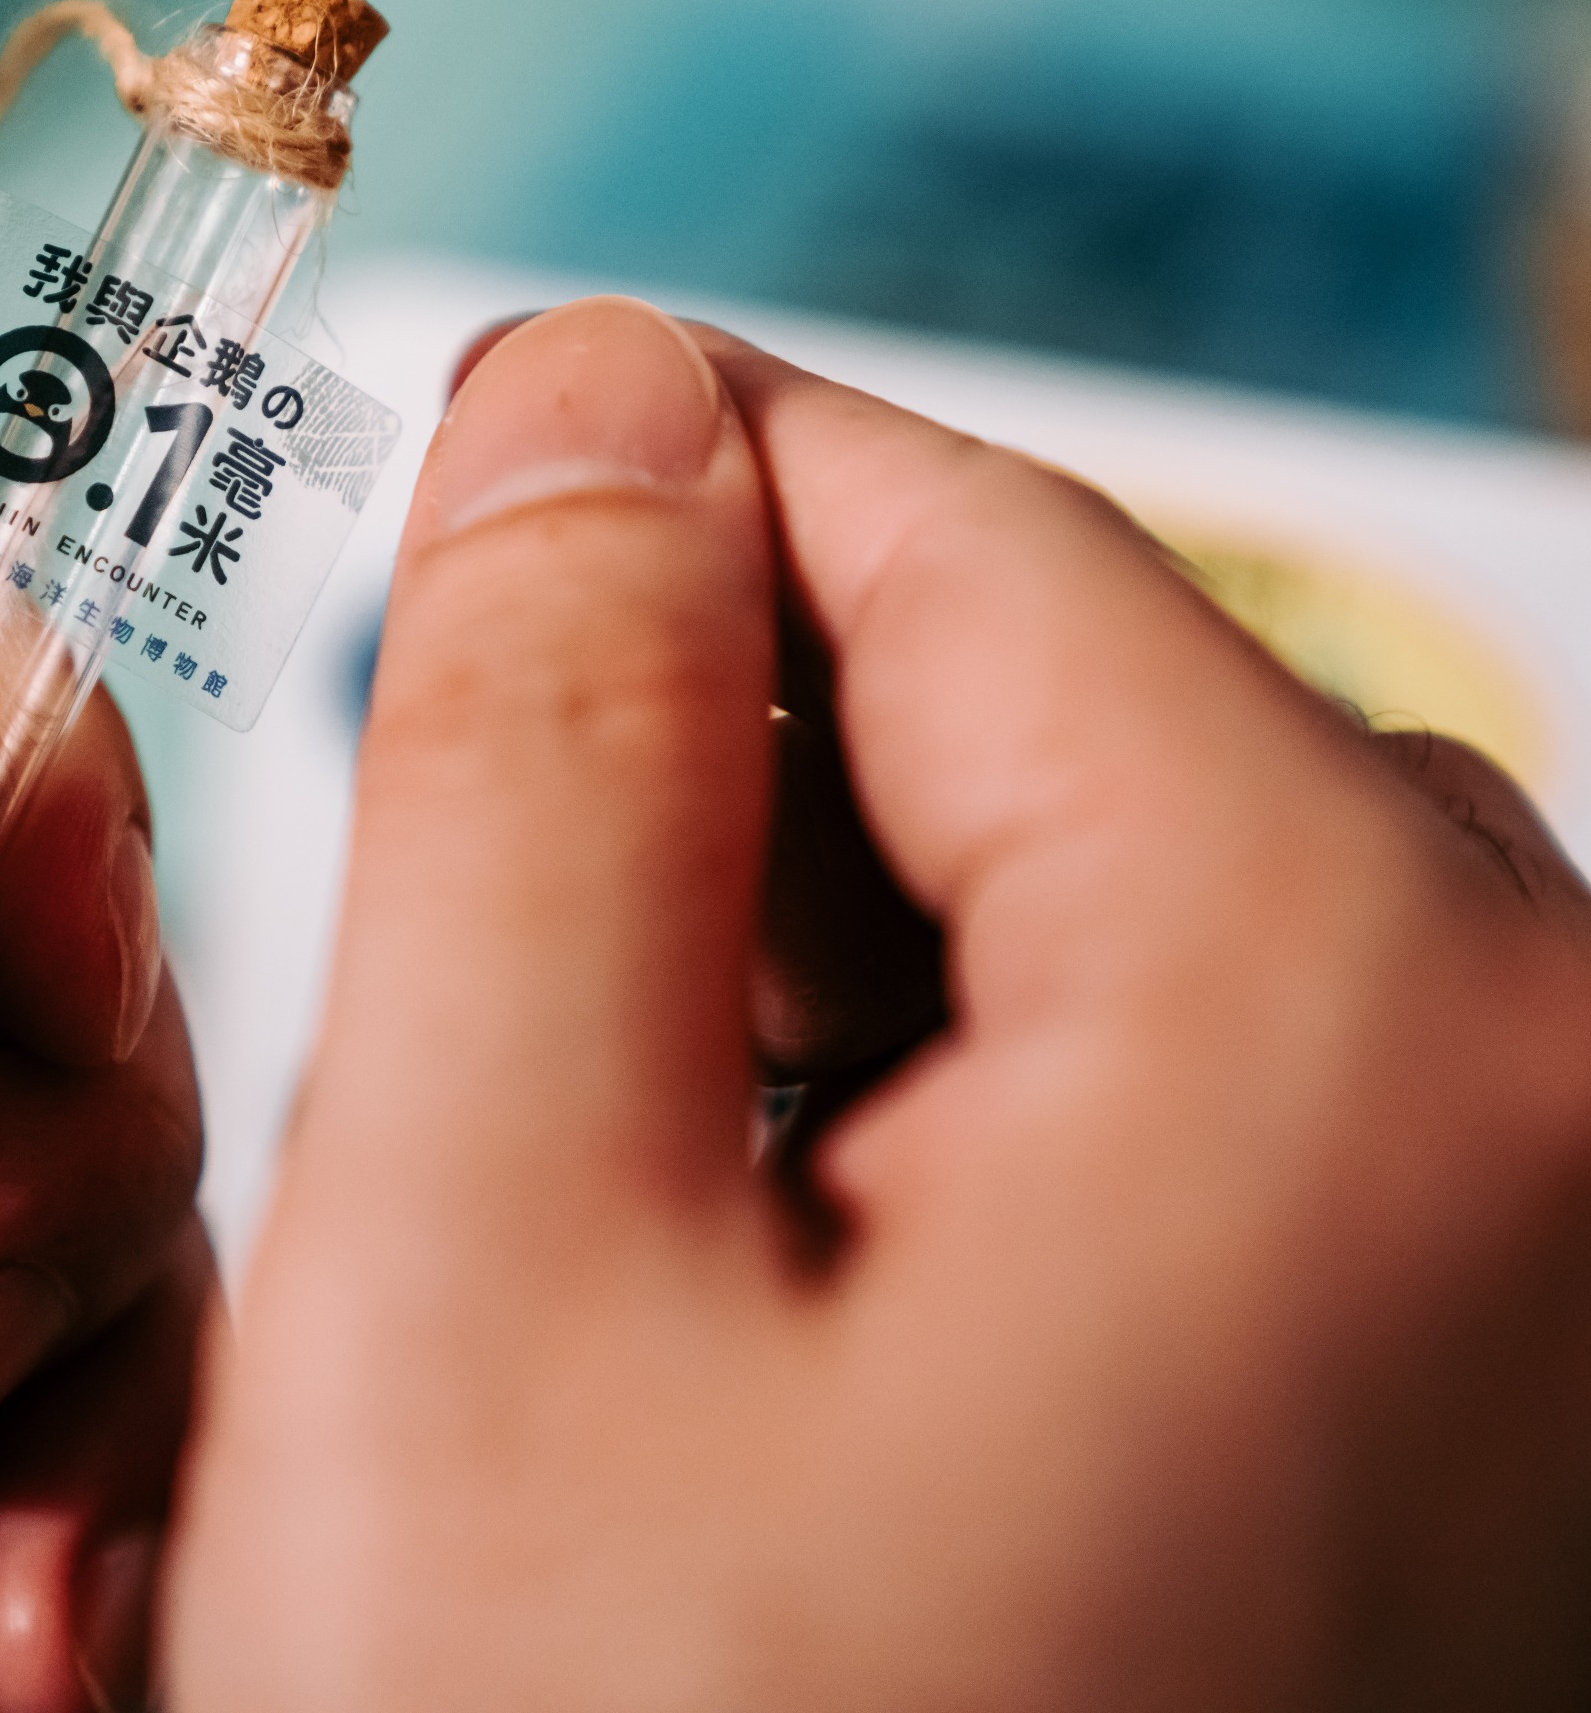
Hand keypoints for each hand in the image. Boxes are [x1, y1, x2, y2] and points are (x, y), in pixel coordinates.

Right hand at [166, 299, 1590, 1707]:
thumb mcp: (489, 1268)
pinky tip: (710, 1337)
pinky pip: (1161, 1158)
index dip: (622, 490)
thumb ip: (534, 752)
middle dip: (681, 797)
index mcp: (1360, 999)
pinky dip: (906, 1174)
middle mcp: (1555, 1121)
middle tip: (410, 973)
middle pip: (1031, 736)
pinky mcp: (1455, 1449)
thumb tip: (582, 411)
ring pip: (1081, 954)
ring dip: (771, 1011)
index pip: (937, 517)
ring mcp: (1539, 1305)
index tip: (388, 530)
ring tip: (522, 1224)